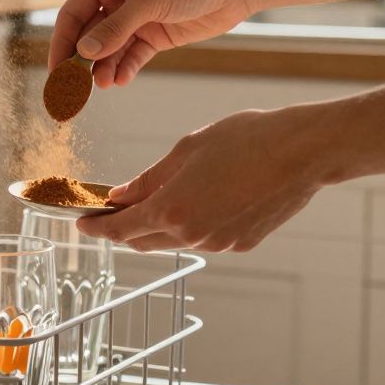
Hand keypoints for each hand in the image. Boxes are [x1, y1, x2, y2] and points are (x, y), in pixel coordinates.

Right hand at [49, 0, 253, 87]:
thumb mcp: (148, 2)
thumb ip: (115, 28)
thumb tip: (83, 51)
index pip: (73, 14)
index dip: (63, 42)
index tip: (56, 70)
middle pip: (89, 35)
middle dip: (83, 61)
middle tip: (75, 87)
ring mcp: (135, 18)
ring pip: (109, 49)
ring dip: (104, 68)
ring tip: (104, 84)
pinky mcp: (153, 35)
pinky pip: (131, 56)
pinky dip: (125, 68)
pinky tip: (120, 80)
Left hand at [76, 108, 334, 251]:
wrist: (303, 152)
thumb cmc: (247, 139)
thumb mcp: (187, 150)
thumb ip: (149, 178)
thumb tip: (121, 194)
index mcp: (172, 210)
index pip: (120, 228)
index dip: (96, 227)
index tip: (80, 224)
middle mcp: (192, 235)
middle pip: (142, 240)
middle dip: (122, 228)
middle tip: (110, 211)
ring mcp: (218, 244)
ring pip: (172, 241)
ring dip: (156, 226)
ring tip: (153, 201)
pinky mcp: (240, 244)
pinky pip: (202, 238)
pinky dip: (189, 225)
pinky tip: (196, 201)